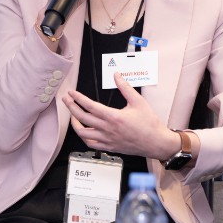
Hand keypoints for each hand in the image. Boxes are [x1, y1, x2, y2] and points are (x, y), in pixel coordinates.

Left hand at [63, 72, 179, 159]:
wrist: (156, 142)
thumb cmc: (149, 123)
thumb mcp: (138, 101)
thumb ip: (125, 87)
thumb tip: (117, 75)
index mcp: (113, 117)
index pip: (89, 106)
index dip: (78, 98)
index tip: (72, 93)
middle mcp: (107, 129)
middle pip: (82, 118)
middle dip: (71, 107)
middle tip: (66, 100)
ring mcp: (107, 139)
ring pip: (83, 133)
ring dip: (75, 123)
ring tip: (73, 115)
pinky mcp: (109, 147)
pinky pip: (91, 144)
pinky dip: (84, 137)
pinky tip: (83, 131)